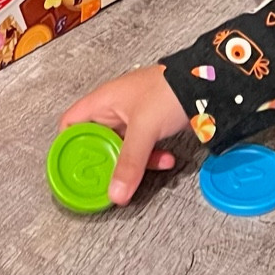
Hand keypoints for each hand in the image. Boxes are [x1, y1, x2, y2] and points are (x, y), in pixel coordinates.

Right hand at [60, 64, 188, 205]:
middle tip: (111, 181)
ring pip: (122, 148)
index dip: (69, 147)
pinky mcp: (150, 124)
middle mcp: (113, 109)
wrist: (205, 81)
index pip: (70, 124)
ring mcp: (132, 117)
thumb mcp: (145, 128)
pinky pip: (142, 147)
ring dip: (134, 163)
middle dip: (106, 162)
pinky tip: (166, 160)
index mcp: (102, 102)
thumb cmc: (169, 89)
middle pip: (96, 142)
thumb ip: (130, 162)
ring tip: (147, 171)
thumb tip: (116, 194)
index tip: (76, 169)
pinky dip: (152, 157)